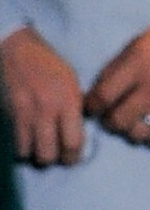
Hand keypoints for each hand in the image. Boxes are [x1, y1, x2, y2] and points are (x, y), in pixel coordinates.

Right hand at [2, 25, 85, 165]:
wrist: (16, 49)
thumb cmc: (48, 64)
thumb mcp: (71, 81)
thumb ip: (75, 107)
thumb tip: (79, 134)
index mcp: (67, 100)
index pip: (74, 142)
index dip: (74, 156)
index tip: (73, 155)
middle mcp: (46, 110)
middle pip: (51, 155)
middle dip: (56, 160)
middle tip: (57, 154)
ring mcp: (25, 114)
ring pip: (31, 155)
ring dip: (37, 156)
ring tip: (41, 148)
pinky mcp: (9, 115)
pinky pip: (16, 146)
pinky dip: (22, 149)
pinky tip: (27, 142)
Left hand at [86, 9, 149, 148]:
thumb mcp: (140, 42)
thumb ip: (117, 67)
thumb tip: (96, 92)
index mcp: (138, 63)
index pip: (101, 97)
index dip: (90, 106)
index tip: (91, 106)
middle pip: (116, 121)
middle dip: (108, 121)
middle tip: (111, 114)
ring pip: (135, 134)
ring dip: (128, 130)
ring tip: (132, 120)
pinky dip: (149, 135)